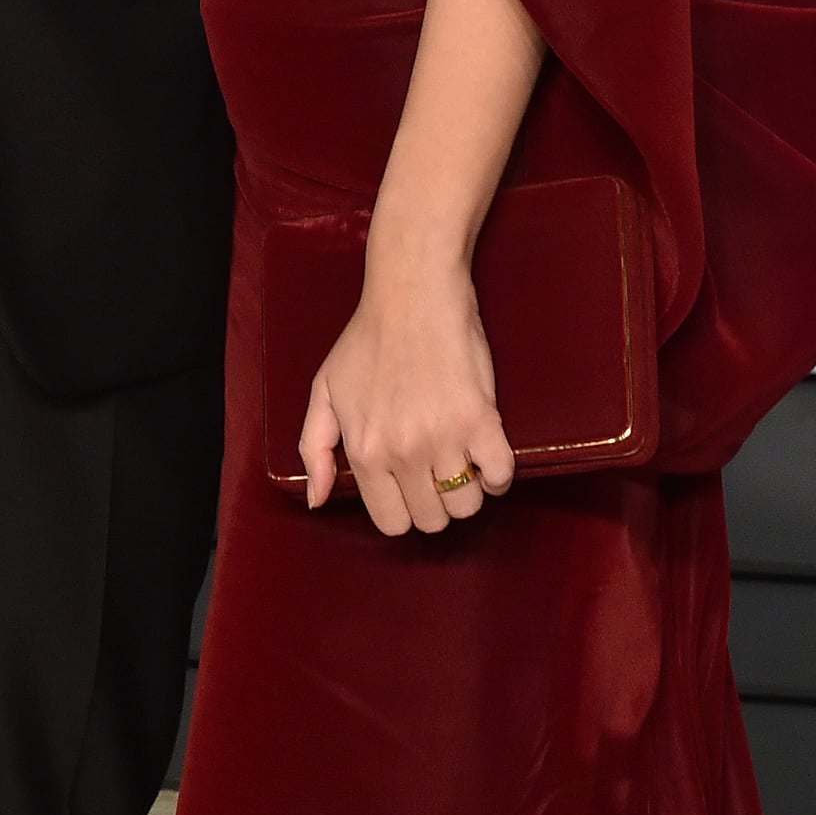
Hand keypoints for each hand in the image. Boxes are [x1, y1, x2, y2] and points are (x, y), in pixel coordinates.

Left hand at [299, 230, 515, 534]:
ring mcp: (442, 437)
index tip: (409, 482)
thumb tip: (317, 500)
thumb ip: (314, 448)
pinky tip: (485, 447)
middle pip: (432, 520)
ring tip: (460, 452)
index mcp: (365, 450)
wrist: (413, 291)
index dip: (404, 506)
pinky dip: (498, 472)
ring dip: (469, 486)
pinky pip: (500, 476)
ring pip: (467, 505)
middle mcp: (402, 451)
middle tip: (436, 462)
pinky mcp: (480, 419)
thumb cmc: (367, 338)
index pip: (392, 523)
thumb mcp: (326, 389)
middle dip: (436, 499)